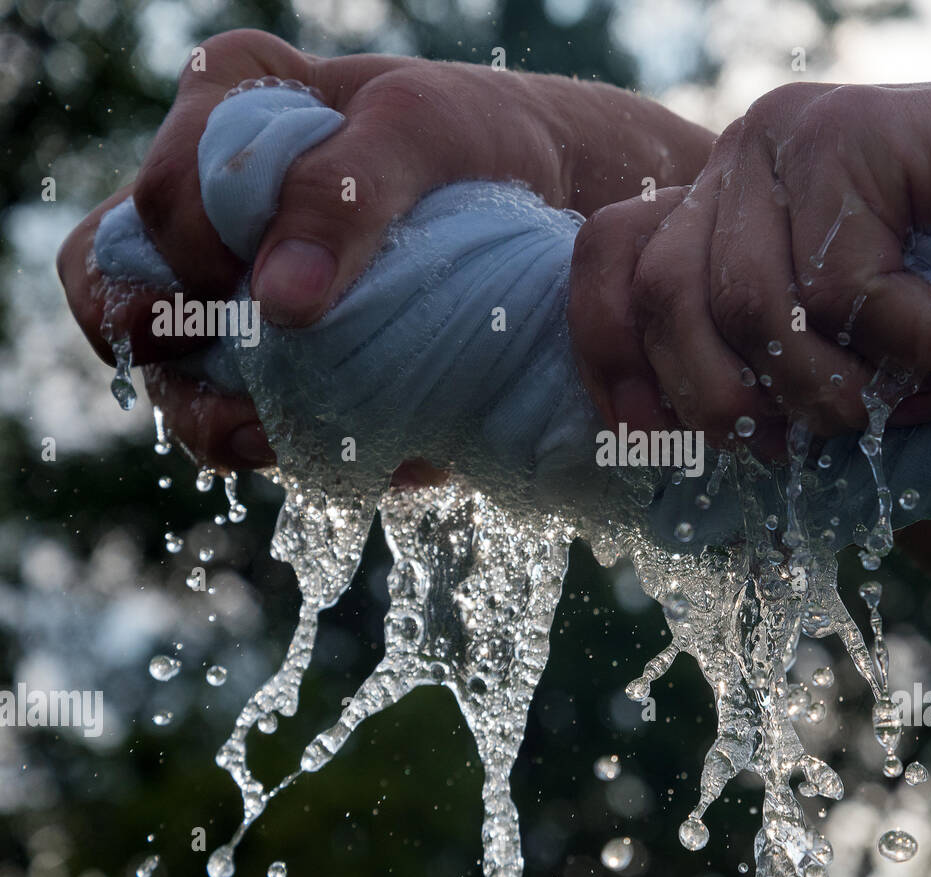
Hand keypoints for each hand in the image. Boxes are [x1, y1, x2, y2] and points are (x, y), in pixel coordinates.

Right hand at [58, 29, 711, 472]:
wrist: (551, 195)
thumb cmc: (479, 137)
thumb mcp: (418, 131)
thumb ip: (339, 192)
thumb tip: (279, 300)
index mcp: (221, 119)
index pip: (148, 217)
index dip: (183, 277)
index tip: (268, 311)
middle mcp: (216, 210)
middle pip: (133, 310)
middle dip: (184, 381)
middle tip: (253, 423)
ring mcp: (250, 288)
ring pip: (189, 380)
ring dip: (235, 432)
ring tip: (299, 452)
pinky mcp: (300, 352)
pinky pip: (270, 412)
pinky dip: (312, 445)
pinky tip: (387, 457)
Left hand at [568, 67, 930, 453]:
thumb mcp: (849, 343)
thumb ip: (770, 371)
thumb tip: (685, 451)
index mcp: (715, 209)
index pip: (608, 268)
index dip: (611, 360)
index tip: (652, 442)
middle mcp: (735, 164)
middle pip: (663, 300)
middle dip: (729, 404)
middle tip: (819, 437)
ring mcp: (784, 141)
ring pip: (750, 307)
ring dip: (836, 388)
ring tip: (912, 394)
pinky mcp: (847, 137)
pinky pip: (844, 288)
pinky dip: (915, 339)